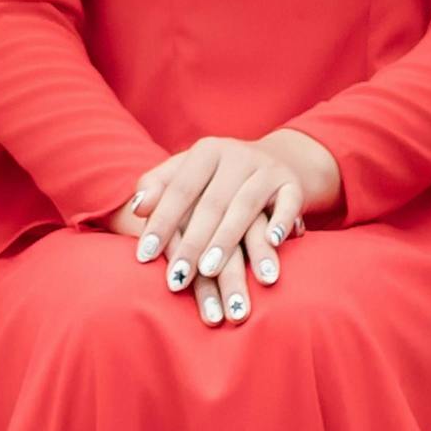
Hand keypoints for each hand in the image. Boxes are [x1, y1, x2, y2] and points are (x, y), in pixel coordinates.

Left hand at [119, 129, 337, 325]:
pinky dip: (281, 222)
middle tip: (177, 279)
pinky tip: (273, 244)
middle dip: (192, 244)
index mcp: (206, 151)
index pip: (179, 190)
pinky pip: (289, 203)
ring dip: (228, 241)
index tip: (143, 257)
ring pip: (246, 206)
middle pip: (212, 203)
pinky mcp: (293, 184)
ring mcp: (267, 168)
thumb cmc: (216, 179)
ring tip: (212, 273)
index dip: (161, 223)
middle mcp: (237, 155)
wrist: (275, 161)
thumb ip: (157, 187)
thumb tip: (137, 208)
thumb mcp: (186, 173)